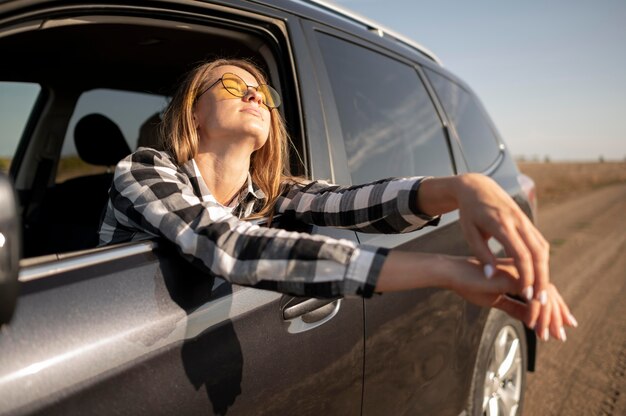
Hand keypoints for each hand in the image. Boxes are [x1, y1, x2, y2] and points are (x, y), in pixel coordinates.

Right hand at [447, 257, 576, 340]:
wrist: (453, 273)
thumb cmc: (470, 283)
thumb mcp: (496, 300)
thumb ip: (515, 308)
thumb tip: (531, 320)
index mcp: (521, 275)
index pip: (545, 292)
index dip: (555, 309)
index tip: (562, 325)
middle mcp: (524, 271)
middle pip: (549, 294)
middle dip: (557, 316)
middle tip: (561, 336)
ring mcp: (520, 272)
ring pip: (543, 296)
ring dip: (547, 318)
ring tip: (546, 335)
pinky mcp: (512, 277)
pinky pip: (530, 297)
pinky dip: (534, 312)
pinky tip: (532, 325)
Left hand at [452, 173, 549, 310]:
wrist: (477, 187)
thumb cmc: (469, 213)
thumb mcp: (469, 233)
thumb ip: (481, 255)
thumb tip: (491, 277)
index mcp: (501, 224)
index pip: (520, 254)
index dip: (526, 275)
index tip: (526, 294)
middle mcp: (518, 222)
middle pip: (537, 253)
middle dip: (541, 278)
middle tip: (541, 300)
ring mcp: (525, 220)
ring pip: (542, 248)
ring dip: (545, 271)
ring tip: (541, 292)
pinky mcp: (528, 222)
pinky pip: (540, 243)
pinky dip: (542, 260)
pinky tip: (539, 276)